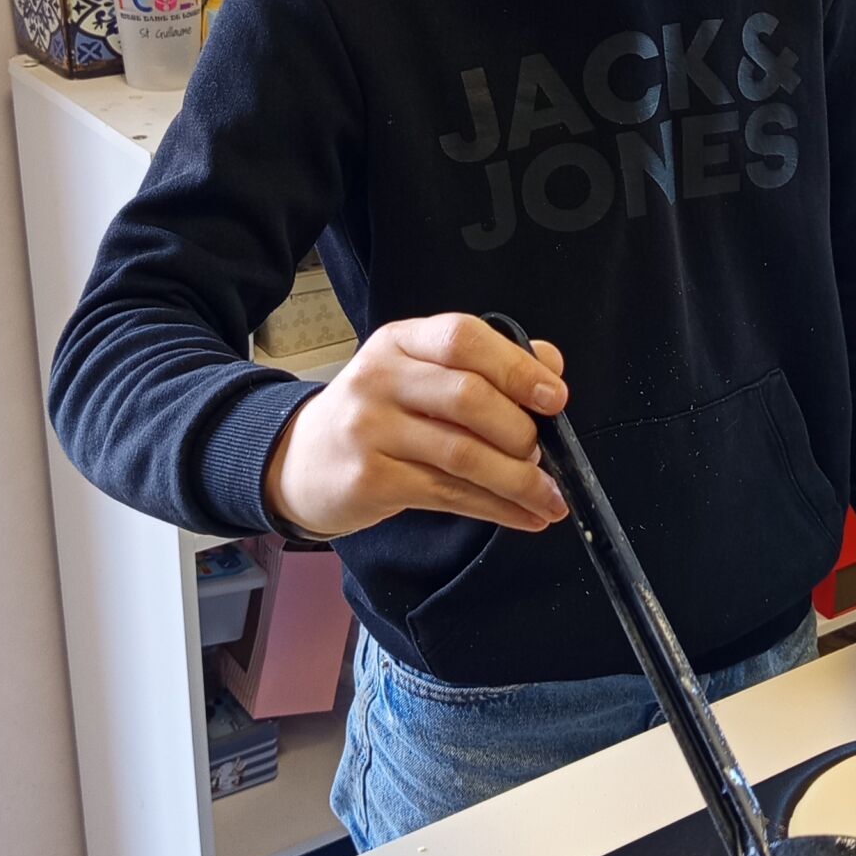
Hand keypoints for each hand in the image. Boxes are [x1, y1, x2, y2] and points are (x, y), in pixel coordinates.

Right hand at [263, 314, 569, 540]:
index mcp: (401, 341)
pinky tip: (525, 517)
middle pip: (468, 398)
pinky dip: (498, 509)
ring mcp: (369, 429)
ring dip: (520, 481)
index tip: (555, 398)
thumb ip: (484, 364)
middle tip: (544, 453)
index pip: (463, 337)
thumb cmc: (376, 414)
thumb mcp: (419, 373)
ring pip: (463, 454)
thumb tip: (550, 365)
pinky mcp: (370, 479)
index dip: (517, 367)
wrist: (299, 461)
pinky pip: (448, 494)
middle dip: (520, 431)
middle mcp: (380, 378)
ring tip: (550, 497)